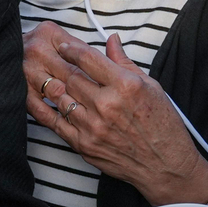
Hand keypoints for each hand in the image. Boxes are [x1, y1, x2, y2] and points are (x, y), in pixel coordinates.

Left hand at [24, 26, 207, 206]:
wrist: (165, 166)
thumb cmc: (163, 126)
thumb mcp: (151, 86)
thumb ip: (125, 63)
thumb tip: (111, 40)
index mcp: (125, 86)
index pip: (87, 59)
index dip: (71, 49)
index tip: (64, 46)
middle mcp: (106, 105)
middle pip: (70, 77)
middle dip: (60, 66)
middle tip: (53, 60)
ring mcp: (92, 127)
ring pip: (60, 97)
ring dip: (54, 86)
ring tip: (49, 78)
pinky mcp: (83, 145)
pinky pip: (55, 122)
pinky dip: (46, 109)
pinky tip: (42, 100)